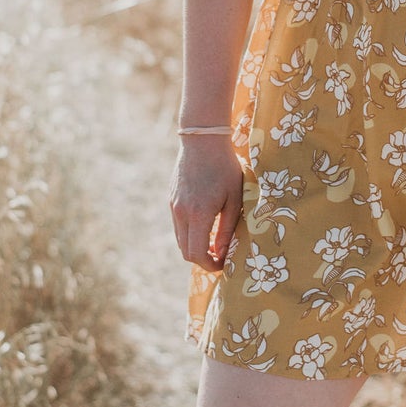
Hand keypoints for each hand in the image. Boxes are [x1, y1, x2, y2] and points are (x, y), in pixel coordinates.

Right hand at [170, 138, 244, 270]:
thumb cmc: (225, 168)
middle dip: (203, 258)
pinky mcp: (171, 199)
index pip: (196, 254)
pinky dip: (190, 233)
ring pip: (180, 239)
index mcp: (198, 214)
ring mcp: (173, 206)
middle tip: (221, 256)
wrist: (202, 140)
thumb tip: (222, 252)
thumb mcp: (234, 199)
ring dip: (195, 246)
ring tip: (215, 241)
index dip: (210, 265)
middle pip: (186, 251)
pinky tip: (206, 225)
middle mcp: (181, 213)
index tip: (224, 264)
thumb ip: (227, 229)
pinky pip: (178, 225)